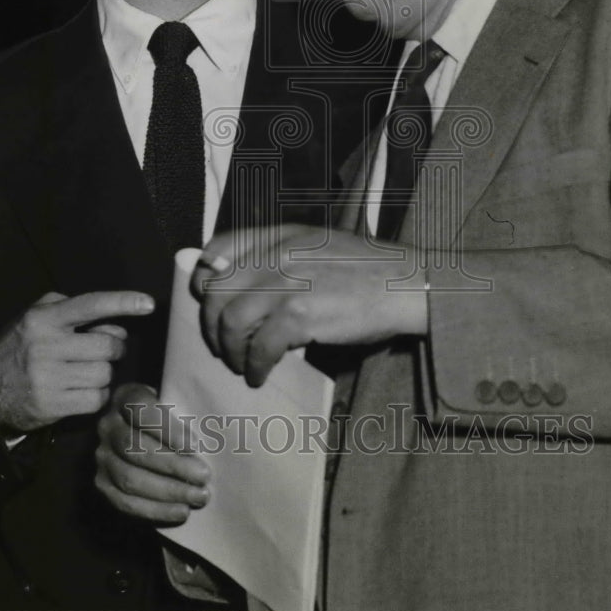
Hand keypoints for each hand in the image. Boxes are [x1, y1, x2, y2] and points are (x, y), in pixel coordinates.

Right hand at [0, 290, 153, 433]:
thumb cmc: (21, 347)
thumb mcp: (35, 317)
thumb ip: (70, 308)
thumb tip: (113, 320)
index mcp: (43, 319)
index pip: (89, 305)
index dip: (121, 302)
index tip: (148, 303)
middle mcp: (45, 346)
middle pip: (107, 345)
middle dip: (114, 348)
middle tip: (105, 351)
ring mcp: (48, 378)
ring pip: (105, 373)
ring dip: (104, 373)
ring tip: (87, 372)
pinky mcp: (51, 405)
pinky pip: (96, 398)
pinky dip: (97, 395)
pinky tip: (83, 391)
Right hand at [95, 382, 209, 525]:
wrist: (140, 432)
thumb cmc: (167, 415)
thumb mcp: (173, 401)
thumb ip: (184, 411)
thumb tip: (208, 436)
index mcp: (125, 397)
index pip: (141, 410)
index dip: (167, 429)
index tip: (195, 445)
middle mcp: (107, 426)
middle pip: (134, 448)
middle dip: (172, 465)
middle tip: (204, 476)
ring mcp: (101, 456)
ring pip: (129, 478)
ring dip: (167, 491)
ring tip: (198, 496)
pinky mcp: (102, 484)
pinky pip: (124, 503)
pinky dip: (155, 510)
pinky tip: (181, 511)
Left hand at [192, 224, 427, 386]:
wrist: (406, 283)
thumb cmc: (365, 269)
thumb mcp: (314, 246)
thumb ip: (278, 256)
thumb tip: (242, 288)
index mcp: (278, 235)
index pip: (218, 248)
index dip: (203, 278)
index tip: (206, 302)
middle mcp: (276, 254)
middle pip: (217, 291)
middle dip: (212, 325)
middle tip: (222, 345)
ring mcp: (287, 283)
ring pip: (232, 321)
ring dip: (231, 350)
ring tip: (241, 364)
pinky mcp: (301, 314)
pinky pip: (261, 346)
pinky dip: (255, 366)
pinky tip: (260, 375)